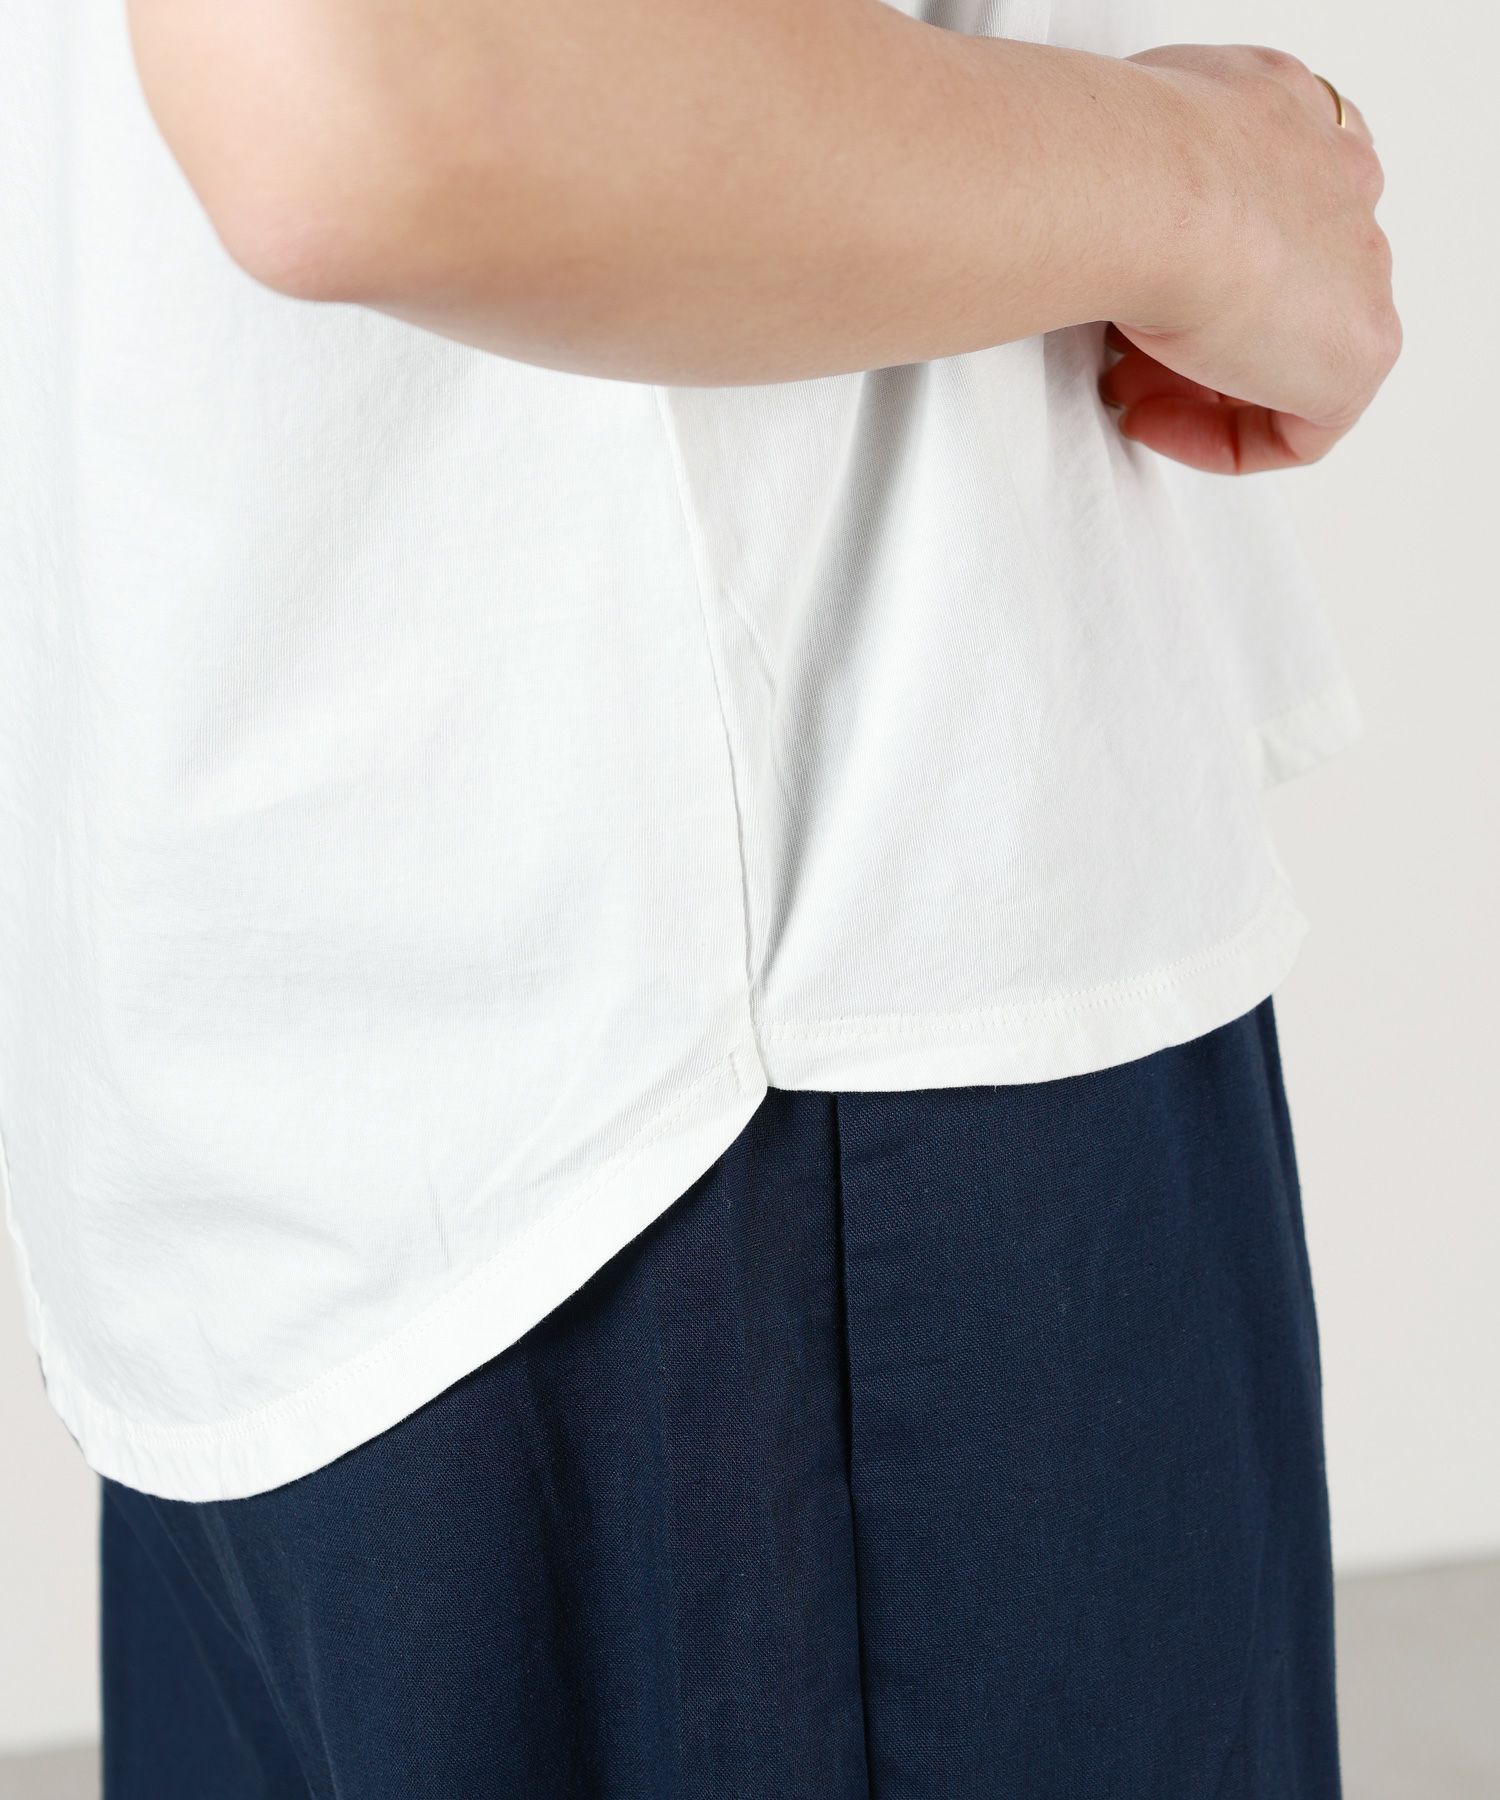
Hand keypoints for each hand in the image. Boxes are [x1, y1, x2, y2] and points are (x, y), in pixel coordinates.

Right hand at [1099, 44, 1400, 472]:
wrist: (1139, 187)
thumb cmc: (1107, 158)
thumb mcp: (1113, 136)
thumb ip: (1142, 176)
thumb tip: (1108, 223)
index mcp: (1291, 113)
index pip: (1266, 199)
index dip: (1196, 260)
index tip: (1131, 291)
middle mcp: (1340, 180)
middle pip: (1275, 284)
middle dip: (1194, 334)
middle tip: (1115, 357)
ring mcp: (1363, 265)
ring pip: (1288, 351)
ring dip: (1198, 384)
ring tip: (1121, 392)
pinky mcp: (1363, 350)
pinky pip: (1304, 425)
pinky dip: (1223, 439)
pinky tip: (1152, 422)